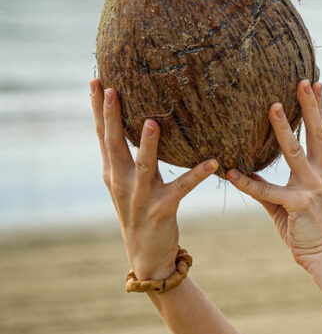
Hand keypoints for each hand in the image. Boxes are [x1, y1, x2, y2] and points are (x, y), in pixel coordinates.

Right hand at [91, 80, 218, 279]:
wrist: (147, 254)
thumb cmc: (142, 211)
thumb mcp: (131, 182)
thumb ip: (133, 156)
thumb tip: (142, 123)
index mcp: (112, 171)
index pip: (102, 134)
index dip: (98, 108)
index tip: (95, 79)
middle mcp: (121, 181)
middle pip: (114, 144)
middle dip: (111, 116)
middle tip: (112, 89)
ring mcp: (140, 196)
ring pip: (144, 165)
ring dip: (147, 144)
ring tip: (152, 122)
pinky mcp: (162, 208)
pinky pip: (182, 188)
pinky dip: (197, 174)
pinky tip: (213, 162)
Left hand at [226, 81, 321, 287]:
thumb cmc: (306, 231)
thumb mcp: (288, 204)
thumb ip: (269, 186)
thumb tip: (243, 171)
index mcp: (321, 172)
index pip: (319, 133)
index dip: (318, 108)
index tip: (316, 83)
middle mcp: (320, 175)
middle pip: (316, 134)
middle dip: (309, 106)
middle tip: (302, 80)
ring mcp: (311, 189)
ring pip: (294, 152)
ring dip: (282, 128)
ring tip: (272, 106)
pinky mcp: (299, 205)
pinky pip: (267, 191)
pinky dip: (248, 183)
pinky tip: (232, 173)